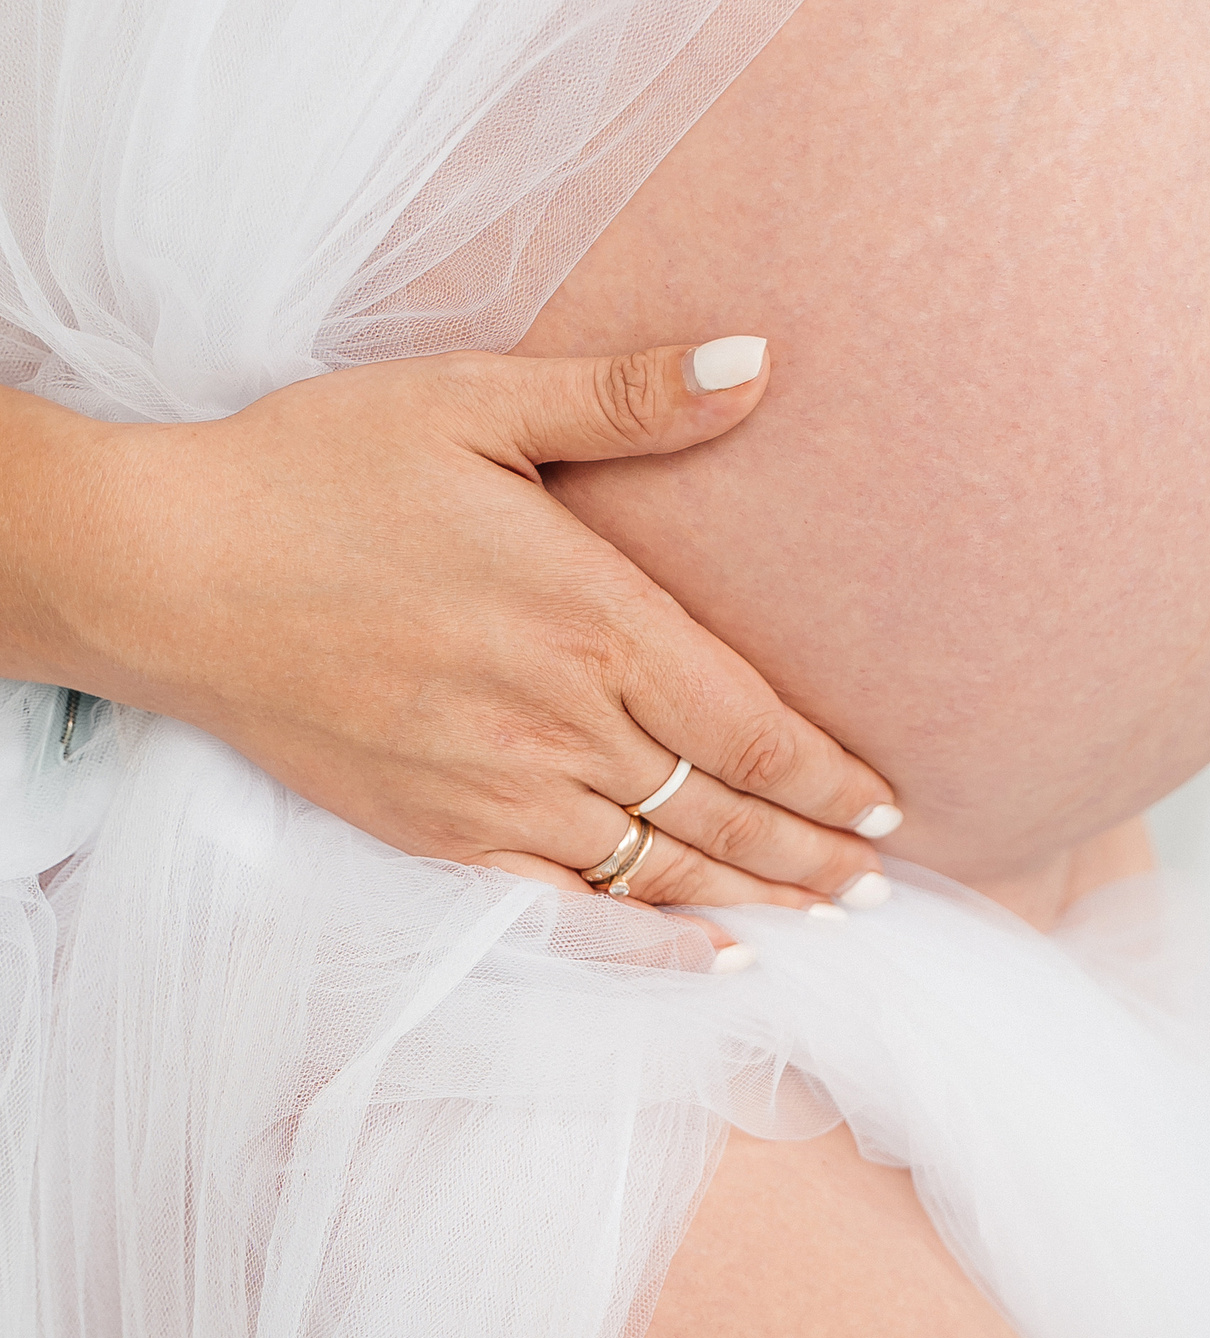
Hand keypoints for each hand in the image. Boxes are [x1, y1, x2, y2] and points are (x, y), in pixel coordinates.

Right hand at [1, 347, 898, 923]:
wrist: (171, 571)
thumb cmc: (316, 472)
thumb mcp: (472, 403)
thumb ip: (622, 397)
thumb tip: (757, 363)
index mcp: (588, 617)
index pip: (751, 723)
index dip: (832, 777)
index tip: (891, 808)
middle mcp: (560, 721)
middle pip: (726, 811)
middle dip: (817, 854)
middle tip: (884, 888)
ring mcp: (501, 793)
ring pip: (664, 867)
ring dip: (757, 898)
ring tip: (827, 920)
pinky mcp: (442, 838)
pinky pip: (573, 909)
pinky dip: (651, 942)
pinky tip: (711, 956)